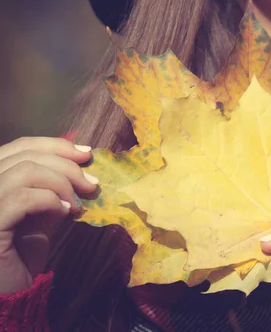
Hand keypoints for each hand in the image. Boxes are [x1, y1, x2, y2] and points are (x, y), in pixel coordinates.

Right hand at [0, 137, 97, 293]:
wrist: (10, 294)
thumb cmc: (21, 255)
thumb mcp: (41, 213)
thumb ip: (51, 188)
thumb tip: (80, 164)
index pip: (20, 146)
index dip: (55, 145)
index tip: (86, 154)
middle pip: (25, 155)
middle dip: (66, 164)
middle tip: (92, 184)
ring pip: (24, 171)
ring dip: (61, 182)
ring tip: (78, 202)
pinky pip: (21, 198)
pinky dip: (49, 199)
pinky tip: (65, 212)